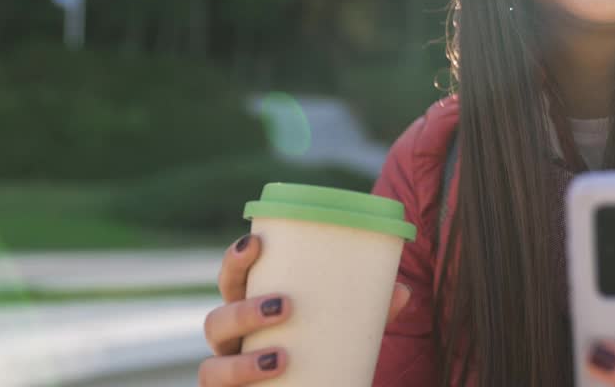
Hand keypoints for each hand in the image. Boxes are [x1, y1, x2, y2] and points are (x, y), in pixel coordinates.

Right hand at [198, 233, 411, 385]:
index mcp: (251, 309)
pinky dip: (239, 385)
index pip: (232, 279)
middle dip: (244, 310)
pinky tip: (268, 379)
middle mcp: (231, 344)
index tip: (256, 242)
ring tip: (281, 357)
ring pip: (212, 367)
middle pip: (217, 320)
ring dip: (243, 362)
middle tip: (285, 306)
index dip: (235, 260)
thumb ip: (369, 312)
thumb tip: (402, 291)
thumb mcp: (344, 331)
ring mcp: (227, 376)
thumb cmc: (321, 354)